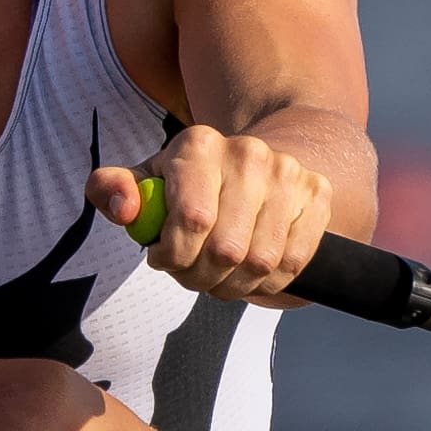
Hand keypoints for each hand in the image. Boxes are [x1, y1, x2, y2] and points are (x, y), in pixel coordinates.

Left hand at [96, 126, 329, 305]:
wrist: (252, 165)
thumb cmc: (188, 183)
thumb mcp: (146, 182)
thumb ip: (112, 189)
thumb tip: (124, 208)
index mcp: (199, 145)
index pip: (192, 220)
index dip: (174, 255)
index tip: (163, 260)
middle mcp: (249, 152)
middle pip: (226, 250)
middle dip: (199, 277)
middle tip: (190, 275)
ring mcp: (289, 173)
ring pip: (261, 263)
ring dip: (233, 285)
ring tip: (217, 276)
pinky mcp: (318, 194)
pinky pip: (293, 262)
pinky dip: (267, 282)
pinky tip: (249, 273)